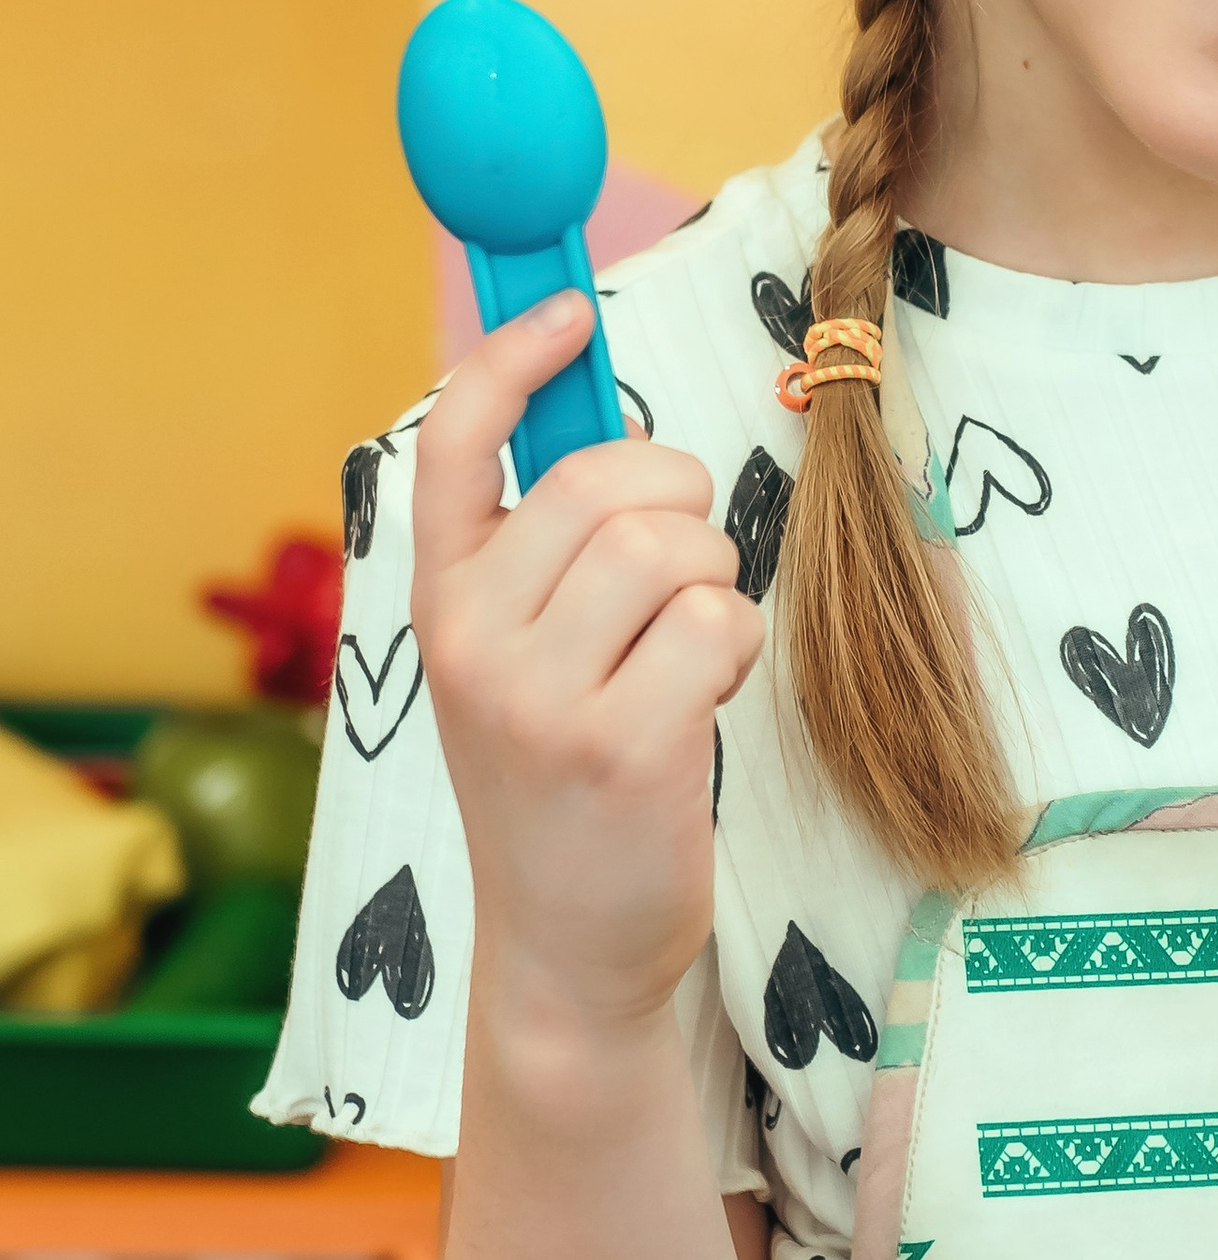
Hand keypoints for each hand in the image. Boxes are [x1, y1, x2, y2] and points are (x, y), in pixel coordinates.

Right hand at [410, 293, 765, 1040]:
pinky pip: (717, 621)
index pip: (452, 444)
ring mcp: (539, 697)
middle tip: (679, 575)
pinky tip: (705, 699)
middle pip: (605, 481)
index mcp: (440, 602)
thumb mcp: (518, 661)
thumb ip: (546, 555)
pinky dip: (736, 645)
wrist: (567, 949)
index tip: (572, 310)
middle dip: (676, 501)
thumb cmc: (564, 783)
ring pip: (668, 545)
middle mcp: (471, 639)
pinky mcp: (621, 748)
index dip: (512, 358)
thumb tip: (608, 428)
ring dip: (713, 581)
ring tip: (688, 652)